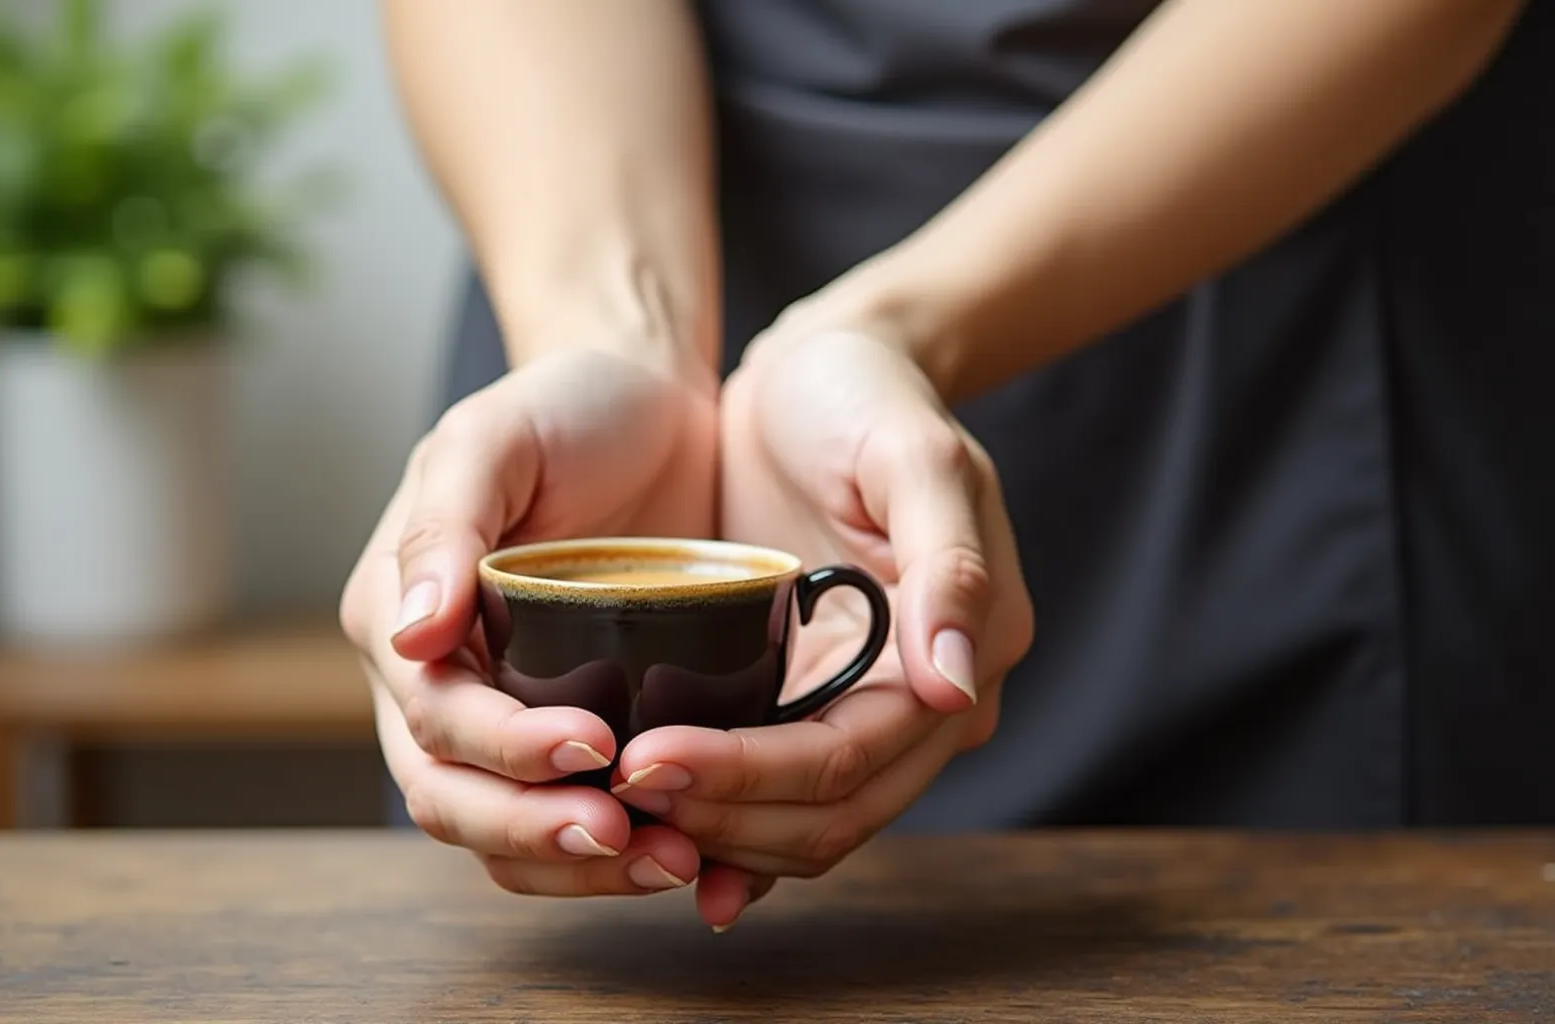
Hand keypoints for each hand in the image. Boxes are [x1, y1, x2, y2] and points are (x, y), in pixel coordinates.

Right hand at [341, 348, 716, 895]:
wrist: (646, 406)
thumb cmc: (564, 409)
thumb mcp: (496, 436)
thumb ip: (446, 523)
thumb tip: (408, 636)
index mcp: (396, 619)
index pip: (434, 723)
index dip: (507, 753)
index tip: (597, 747)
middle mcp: (436, 683)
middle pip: (457, 800)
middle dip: (537, 832)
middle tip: (632, 836)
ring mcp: (501, 716)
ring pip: (506, 836)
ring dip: (578, 866)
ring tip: (672, 861)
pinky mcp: (571, 730)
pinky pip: (568, 818)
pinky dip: (613, 856)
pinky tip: (687, 855)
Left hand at [611, 303, 1033, 928]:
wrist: (822, 369)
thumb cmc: (867, 396)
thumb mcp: (916, 455)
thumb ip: (951, 566)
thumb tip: (952, 689)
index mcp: (966, 655)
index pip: (853, 760)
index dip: (752, 778)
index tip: (648, 762)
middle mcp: (925, 704)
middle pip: (826, 814)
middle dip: (722, 818)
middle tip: (613, 790)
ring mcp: (864, 706)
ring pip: (797, 824)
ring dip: (713, 834)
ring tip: (611, 815)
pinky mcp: (809, 699)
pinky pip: (771, 794)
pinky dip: (721, 824)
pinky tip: (654, 835)